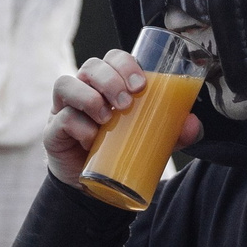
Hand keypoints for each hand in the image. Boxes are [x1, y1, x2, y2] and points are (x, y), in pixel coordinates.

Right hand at [45, 48, 201, 188]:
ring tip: (107, 118)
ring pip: (67, 84)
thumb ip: (172, 132)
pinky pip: (61, 119)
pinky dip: (77, 125)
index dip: (124, 63)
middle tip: (127, 103)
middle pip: (91, 66)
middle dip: (110, 79)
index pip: (112, 59)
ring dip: (89, 96)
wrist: (95, 187)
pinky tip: (92, 137)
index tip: (141, 84)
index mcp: (108, 86)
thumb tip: (193, 124)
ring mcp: (64, 109)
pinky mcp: (53, 132)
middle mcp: (84, 91)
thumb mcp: (151, 140)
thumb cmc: (121, 151)